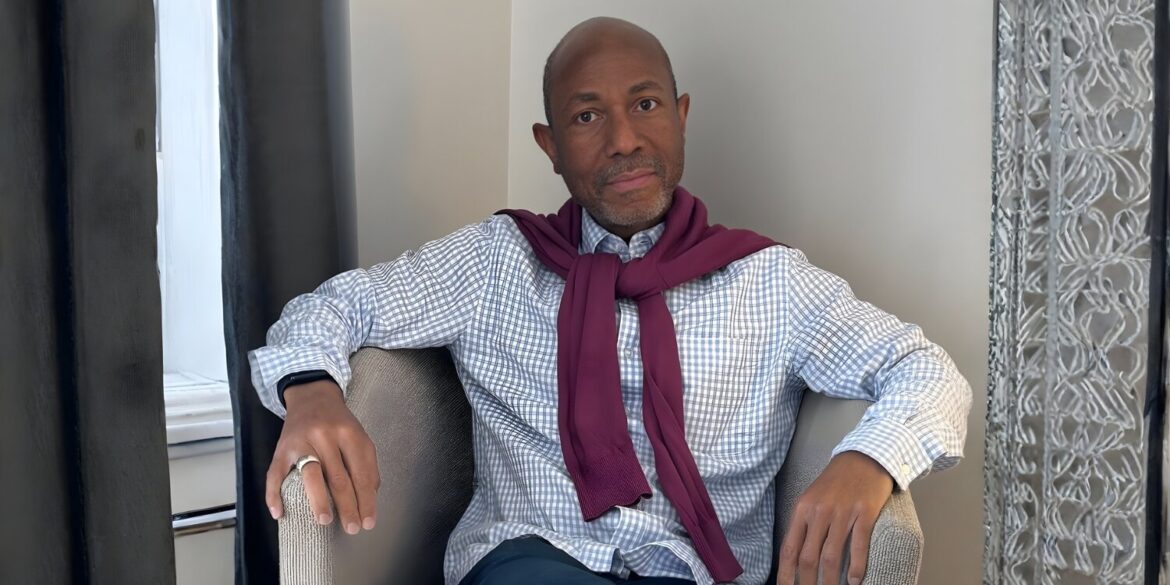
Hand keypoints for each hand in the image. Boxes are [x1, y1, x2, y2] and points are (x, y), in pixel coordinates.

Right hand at [265, 380, 380, 534]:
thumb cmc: (338, 422)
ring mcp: (301, 442)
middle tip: (352, 527)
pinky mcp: (281, 449)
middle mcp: (325, 436)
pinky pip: (275, 474)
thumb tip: (369, 498)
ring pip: (311, 475)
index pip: (361, 473)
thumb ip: (366, 464)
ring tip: (325, 521)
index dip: (366, 500)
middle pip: (338, 477)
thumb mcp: (359, 435)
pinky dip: (274, 495)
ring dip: (319, 501)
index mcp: (349, 434)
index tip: (368, 521)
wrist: (312, 396)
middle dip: (347, 506)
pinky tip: (279, 512)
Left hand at [776, 451, 893, 584]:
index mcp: (802, 509)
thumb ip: (803, 524)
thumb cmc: (836, 482)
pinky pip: (858, 546)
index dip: (785, 574)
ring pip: (832, 556)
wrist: (864, 458)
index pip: (789, 549)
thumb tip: (795, 556)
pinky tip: (855, 581)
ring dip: (830, 580)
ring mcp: (843, 513)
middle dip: (807, 583)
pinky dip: (856, 567)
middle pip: (808, 557)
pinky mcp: (865, 513)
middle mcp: (819, 512)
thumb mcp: (811, 498)